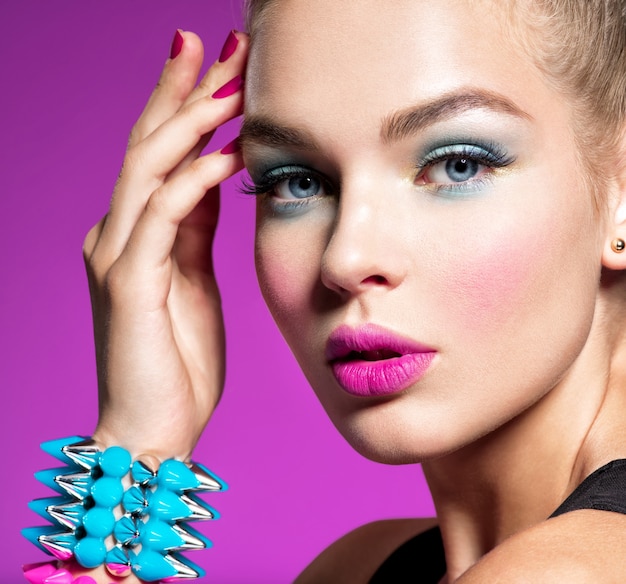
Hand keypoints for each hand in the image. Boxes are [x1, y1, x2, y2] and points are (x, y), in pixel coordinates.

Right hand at [83, 30, 246, 460]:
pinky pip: (162, 215)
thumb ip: (194, 230)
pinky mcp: (128, 283)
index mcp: (137, 234)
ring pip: (148, 167)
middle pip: (147, 144)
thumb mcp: (193, 280)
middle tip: (215, 41)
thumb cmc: (179, 360)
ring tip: (232, 84)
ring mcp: (116, 255)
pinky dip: (194, 179)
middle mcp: (116, 233)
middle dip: (182, 89)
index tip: (219, 64)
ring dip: (190, 121)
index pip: (160, 154)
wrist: (155, 426)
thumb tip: (213, 181)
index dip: (185, 105)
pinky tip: (228, 154)